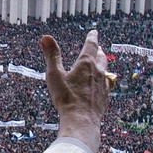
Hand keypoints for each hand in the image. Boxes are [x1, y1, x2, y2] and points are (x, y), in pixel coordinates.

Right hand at [41, 29, 109, 152]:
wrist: (81, 120)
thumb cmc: (66, 98)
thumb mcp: (54, 75)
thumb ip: (51, 55)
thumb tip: (45, 37)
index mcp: (86, 64)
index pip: (91, 45)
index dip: (92, 37)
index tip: (94, 32)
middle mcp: (97, 72)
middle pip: (101, 57)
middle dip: (98, 51)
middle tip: (98, 48)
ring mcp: (103, 85)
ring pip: (105, 70)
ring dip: (102, 64)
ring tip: (101, 63)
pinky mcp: (104, 97)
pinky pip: (106, 84)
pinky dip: (104, 80)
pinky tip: (102, 84)